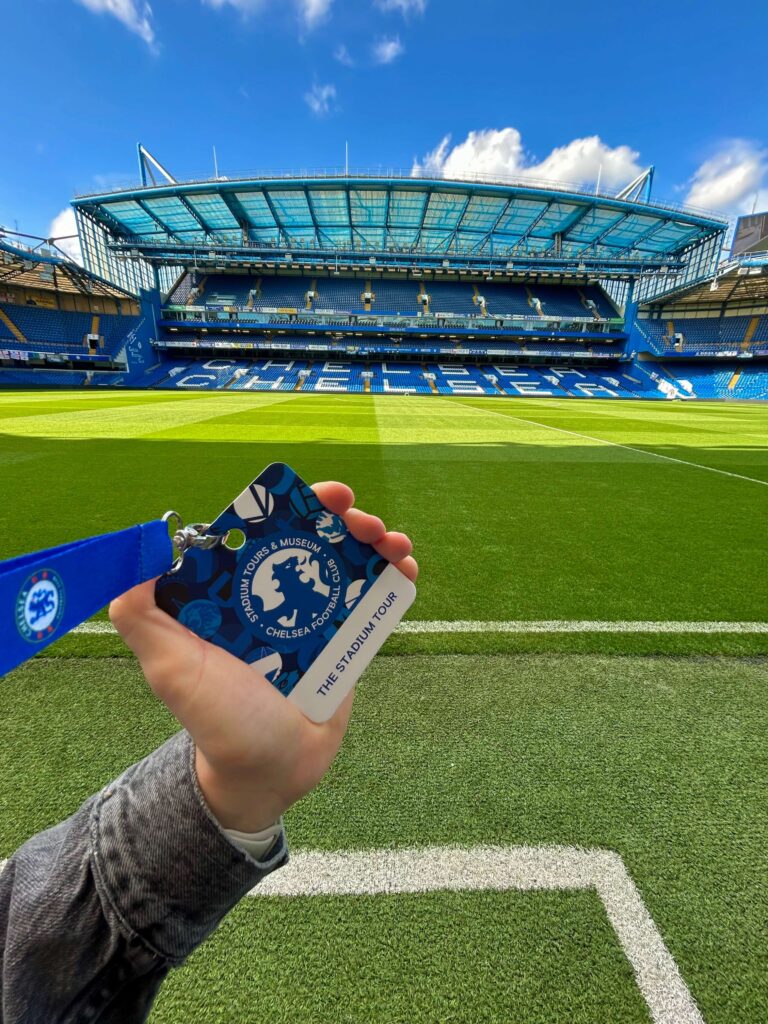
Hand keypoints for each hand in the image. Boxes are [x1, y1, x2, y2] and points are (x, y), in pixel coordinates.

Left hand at [109, 482, 416, 832]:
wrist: (270, 773)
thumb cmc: (216, 720)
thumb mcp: (170, 667)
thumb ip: (142, 614)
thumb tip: (139, 548)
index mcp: (235, 592)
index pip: (263, 531)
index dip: (290, 504)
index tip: (318, 494)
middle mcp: (276, 595)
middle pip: (314, 538)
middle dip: (342, 518)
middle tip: (361, 519)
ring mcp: (315, 616)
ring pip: (349, 562)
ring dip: (375, 540)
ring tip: (392, 542)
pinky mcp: (345, 640)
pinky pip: (372, 600)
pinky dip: (393, 577)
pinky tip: (405, 569)